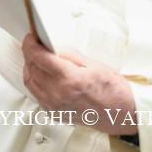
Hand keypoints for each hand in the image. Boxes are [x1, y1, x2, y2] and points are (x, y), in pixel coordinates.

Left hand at [21, 34, 135, 134]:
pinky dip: (35, 82)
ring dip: (30, 68)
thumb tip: (52, 46)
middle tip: (34, 45)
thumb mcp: (93, 63)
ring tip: (37, 59)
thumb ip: (68, 54)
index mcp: (69, 79)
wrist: (121, 114)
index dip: (30, 45)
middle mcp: (58, 94)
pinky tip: (42, 75)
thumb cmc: (113, 90)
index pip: (39, 58)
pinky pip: (36, 94)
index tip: (30, 38)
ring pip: (30, 82)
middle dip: (30, 54)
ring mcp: (55, 106)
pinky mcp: (54, 113)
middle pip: (32, 69)